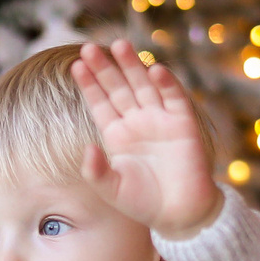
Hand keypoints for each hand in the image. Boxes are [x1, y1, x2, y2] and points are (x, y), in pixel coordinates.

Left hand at [72, 40, 222, 238]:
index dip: (90, 84)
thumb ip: (96, 171)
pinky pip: (174, 98)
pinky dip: (166, 84)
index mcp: (117, 134)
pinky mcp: (183, 123)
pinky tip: (154, 70)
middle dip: (105, 68)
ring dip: (133, 66)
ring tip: (119, 45)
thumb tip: (87, 149)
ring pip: (144, 86)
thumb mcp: (112, 190)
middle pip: (119, 87)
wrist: (180, 214)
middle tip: (90, 47)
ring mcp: (160, 120)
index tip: (76, 65)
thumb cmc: (144, 203)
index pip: (100, 102)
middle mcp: (137, 121)